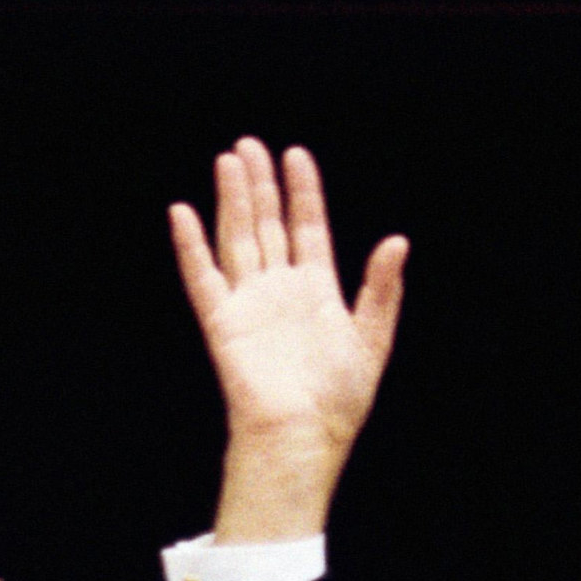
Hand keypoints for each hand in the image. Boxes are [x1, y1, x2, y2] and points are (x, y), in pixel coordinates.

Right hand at [169, 139, 408, 542]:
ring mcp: (250, 304)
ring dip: (232, 201)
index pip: (307, 228)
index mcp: (317, 292)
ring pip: (238, 239)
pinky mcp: (223, 323)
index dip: (302, 191)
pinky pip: (203, 278)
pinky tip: (184, 214)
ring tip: (229, 161)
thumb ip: (381, 289)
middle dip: (260, 184)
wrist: (302, 436)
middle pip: (268, 225)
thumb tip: (397, 241)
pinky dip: (191, 247)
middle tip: (249, 145)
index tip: (295, 154)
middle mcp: (280, 291)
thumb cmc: (339, 400)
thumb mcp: (372, 339)